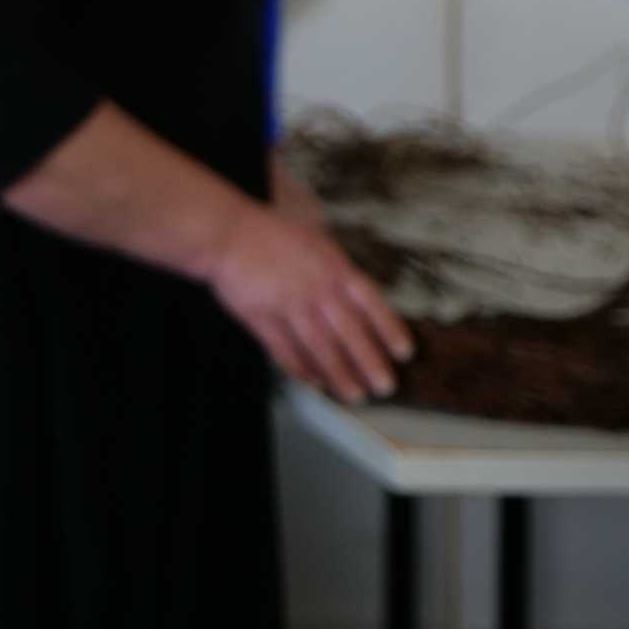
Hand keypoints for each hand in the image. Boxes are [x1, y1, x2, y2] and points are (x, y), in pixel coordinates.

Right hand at [204, 199, 413, 405]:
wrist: (225, 232)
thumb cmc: (270, 232)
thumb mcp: (315, 241)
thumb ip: (337, 271)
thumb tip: (360, 300)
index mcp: (333, 268)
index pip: (370, 303)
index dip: (389, 329)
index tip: (403, 353)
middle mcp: (315, 290)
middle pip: (349, 332)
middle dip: (369, 362)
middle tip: (385, 387)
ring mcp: (288, 305)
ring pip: (320, 346)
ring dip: (339, 373)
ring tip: (354, 395)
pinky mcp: (261, 317)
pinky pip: (285, 349)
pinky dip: (300, 368)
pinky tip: (313, 382)